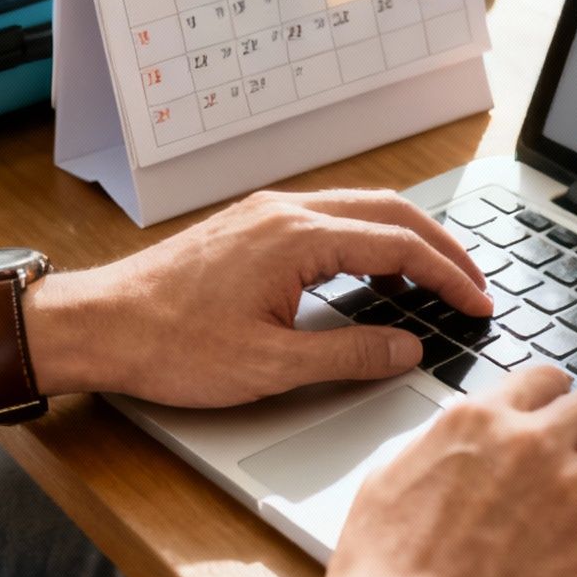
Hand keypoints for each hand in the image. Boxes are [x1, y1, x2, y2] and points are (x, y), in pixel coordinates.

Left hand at [33, 189, 491, 405]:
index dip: (449, 275)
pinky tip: (378, 270)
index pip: (399, 246)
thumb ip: (350, 354)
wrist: (97, 325)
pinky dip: (371, 239)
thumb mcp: (270, 367)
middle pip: (390, 213)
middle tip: (476, 285)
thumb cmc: (168, 346)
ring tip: (439, 277)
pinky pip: (331, 218)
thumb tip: (408, 349)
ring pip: (361, 209)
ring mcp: (267, 214)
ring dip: (407, 239)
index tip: (479, 303)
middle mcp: (286, 212)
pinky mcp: (252, 227)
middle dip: (442, 247)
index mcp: (297, 238)